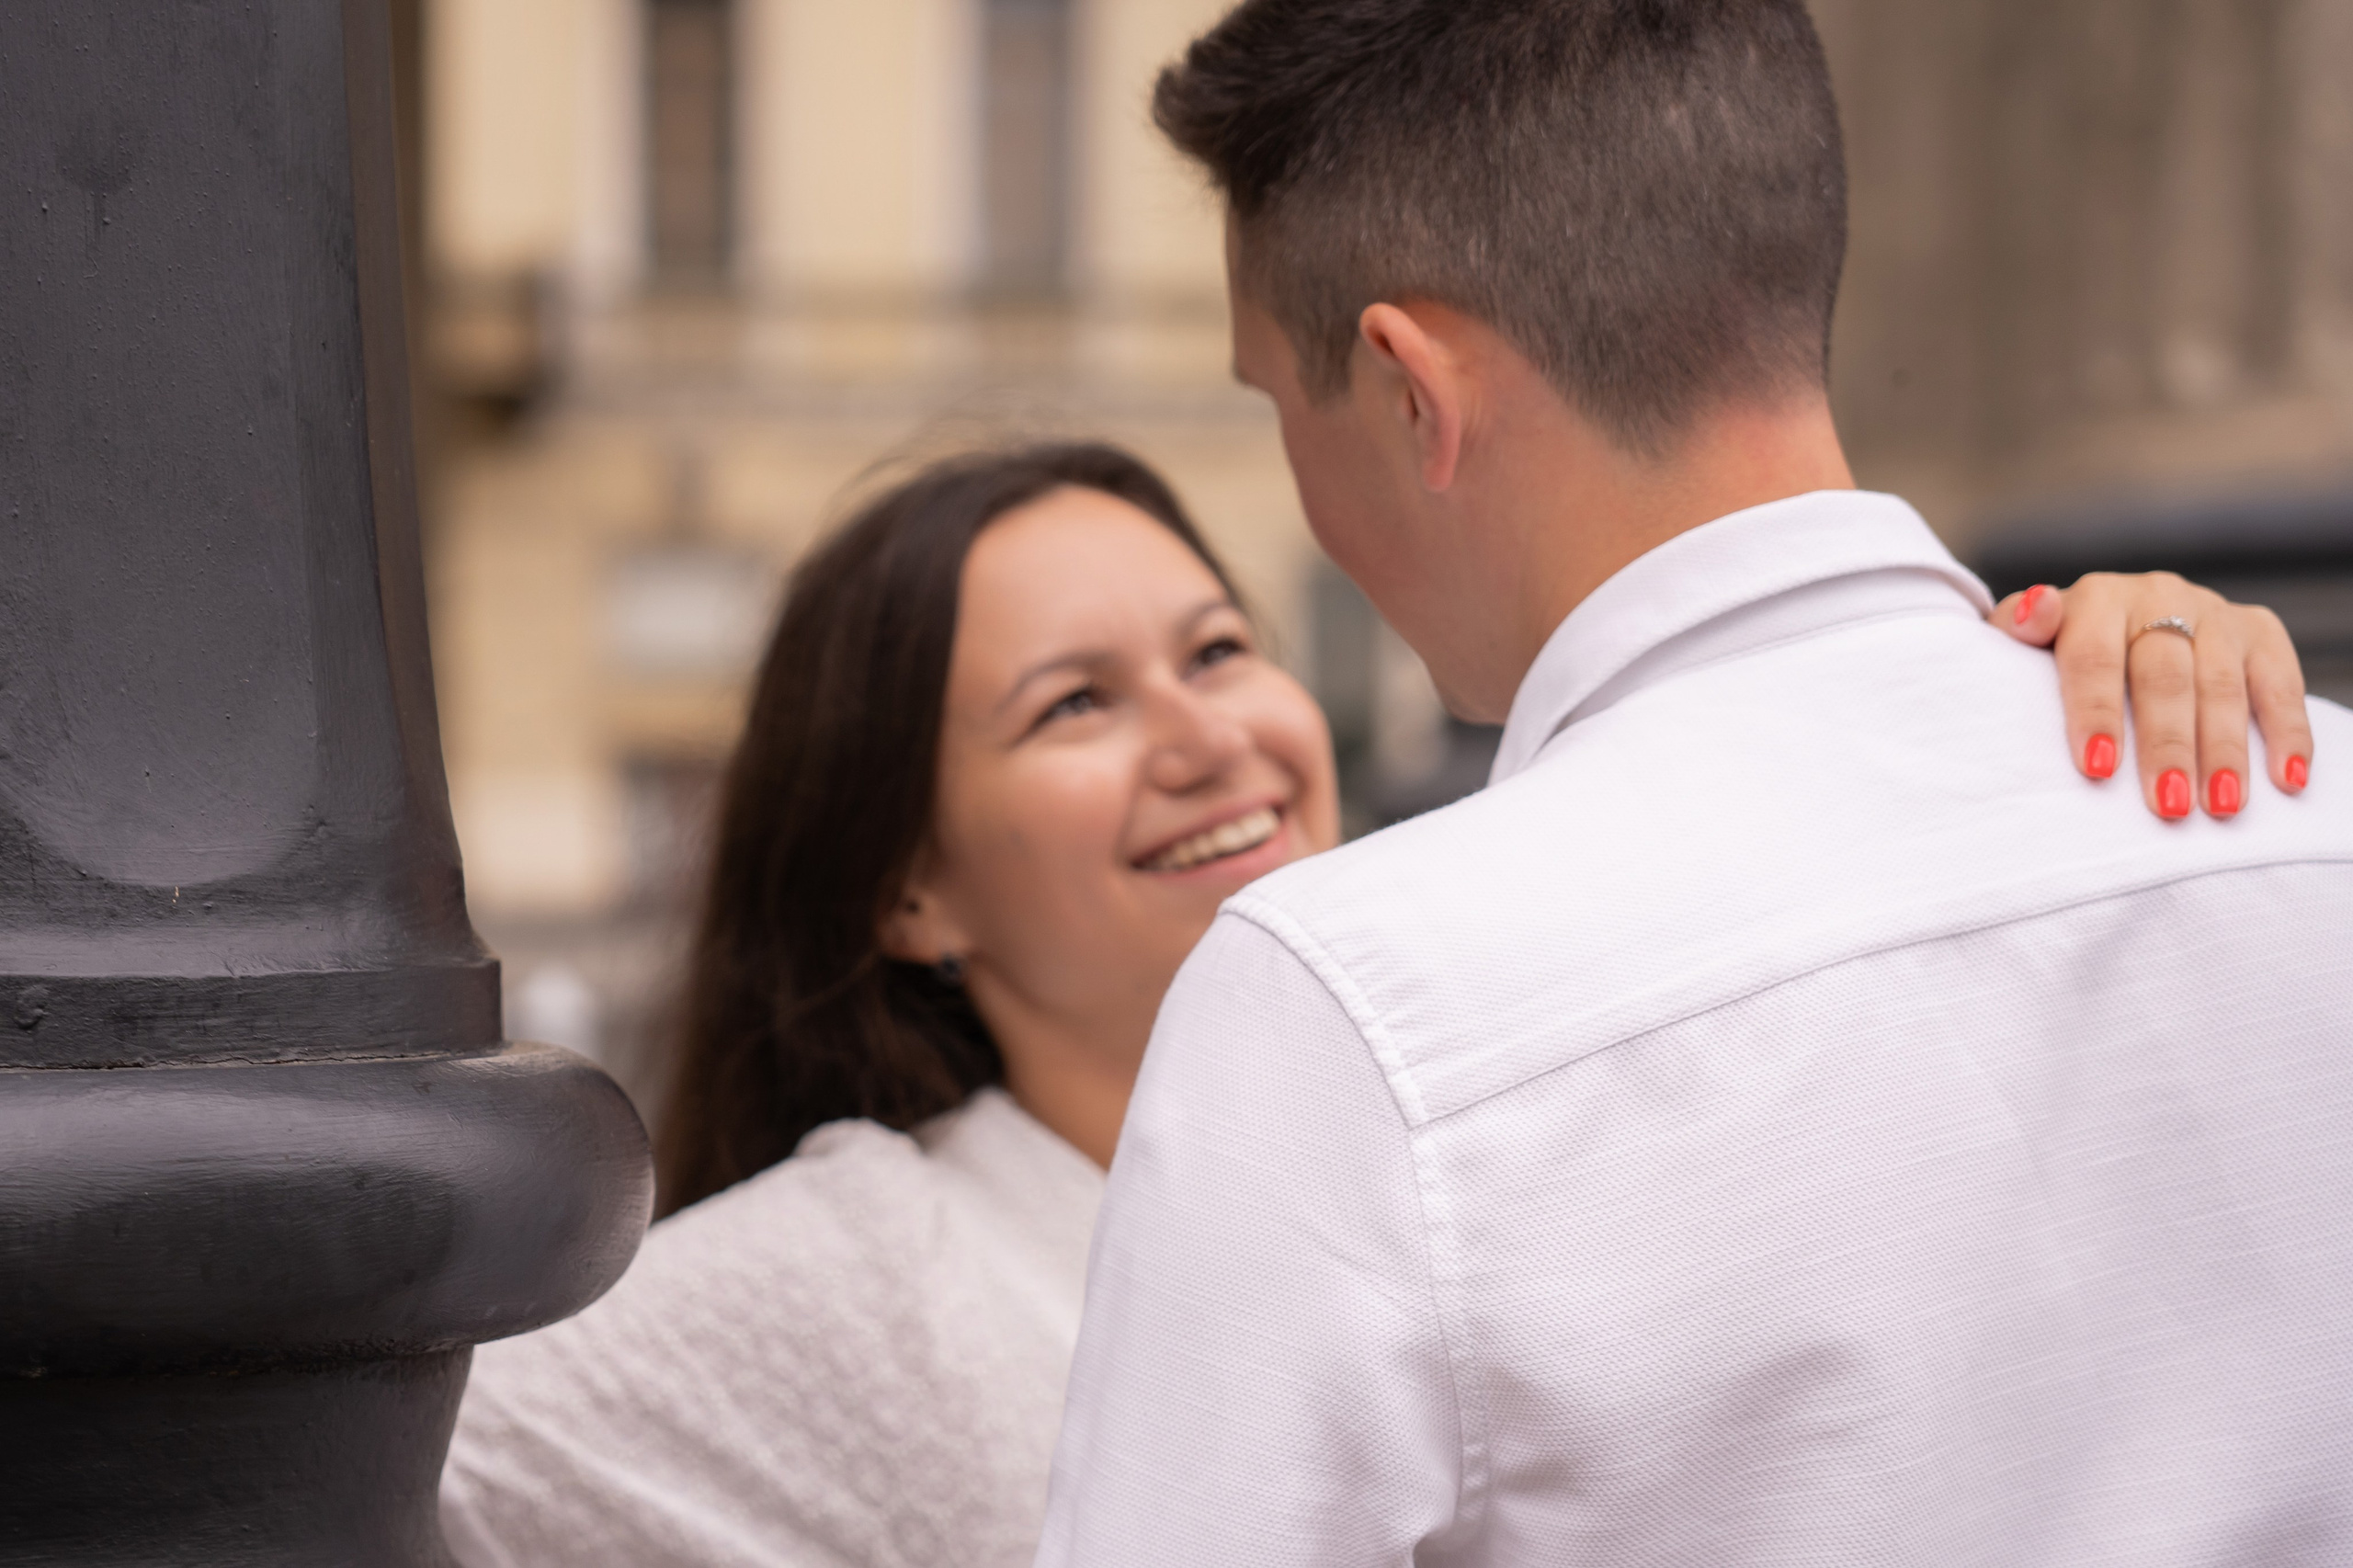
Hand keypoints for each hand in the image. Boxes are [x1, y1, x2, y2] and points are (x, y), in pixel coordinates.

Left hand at [1993, 573, 2312, 819]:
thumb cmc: (2059, 653)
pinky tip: (2287, 779)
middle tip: (2167, 805)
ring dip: (2225, 749)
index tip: (2097, 769)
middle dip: (2166, 744)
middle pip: (2164, 675)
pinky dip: (2288, 731)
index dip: (2095, 712)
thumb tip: (2035, 610)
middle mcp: (2157, 596)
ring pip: (2222, 684)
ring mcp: (2211, 612)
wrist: (2119, 620)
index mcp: (2096, 600)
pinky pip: (2280, 681)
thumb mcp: (2028, 642)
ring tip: (2221, 806)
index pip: (2094, 657)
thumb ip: (2018, 629)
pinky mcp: (2258, 630)